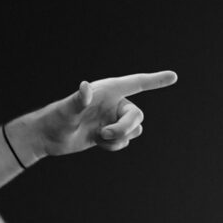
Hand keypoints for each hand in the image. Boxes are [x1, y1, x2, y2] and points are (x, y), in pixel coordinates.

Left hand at [23, 70, 177, 160]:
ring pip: (134, 129)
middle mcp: (113, 103)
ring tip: (99, 138)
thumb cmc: (55, 119)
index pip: (137, 83)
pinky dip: (114, 146)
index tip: (173, 77)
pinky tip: (97, 143)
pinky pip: (126, 141)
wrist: (48, 137)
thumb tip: (85, 86)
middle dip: (124, 128)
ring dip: (119, 138)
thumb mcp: (66, 111)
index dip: (156, 80)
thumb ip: (78, 99)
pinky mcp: (110, 132)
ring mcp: (113, 118)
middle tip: (104, 135)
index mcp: (108, 91)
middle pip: (137, 115)